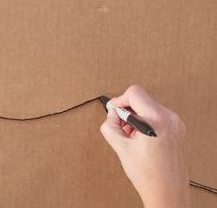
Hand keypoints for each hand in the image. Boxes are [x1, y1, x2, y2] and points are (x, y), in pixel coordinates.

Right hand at [100, 85, 189, 207]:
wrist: (168, 193)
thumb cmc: (149, 175)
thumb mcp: (121, 148)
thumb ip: (110, 126)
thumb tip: (111, 116)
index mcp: (157, 120)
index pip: (135, 93)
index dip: (119, 100)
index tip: (113, 111)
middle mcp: (170, 119)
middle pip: (142, 100)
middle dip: (127, 112)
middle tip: (120, 128)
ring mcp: (176, 125)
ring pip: (149, 108)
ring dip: (136, 118)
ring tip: (131, 137)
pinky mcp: (178, 131)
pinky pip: (157, 117)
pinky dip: (145, 123)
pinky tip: (140, 140)